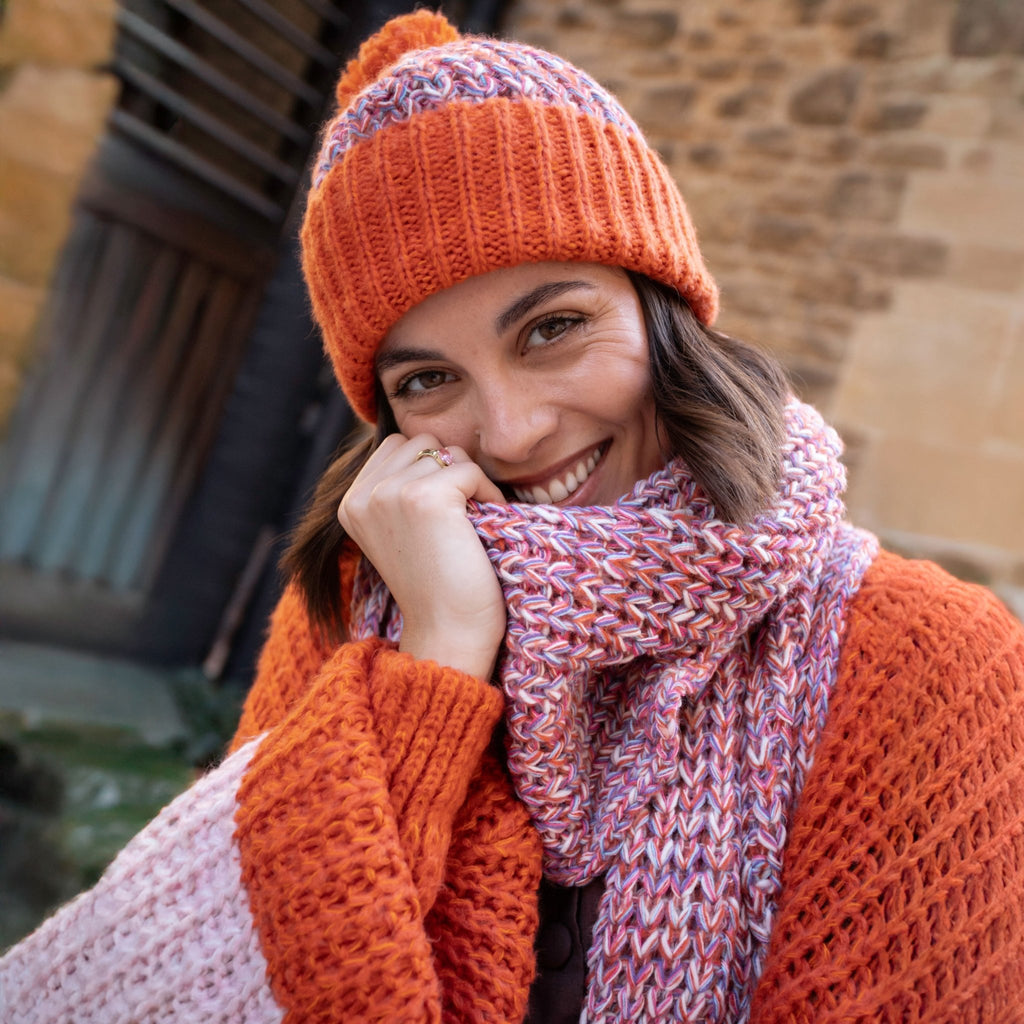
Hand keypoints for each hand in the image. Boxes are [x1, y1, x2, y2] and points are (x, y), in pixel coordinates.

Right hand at [338, 434, 506, 679]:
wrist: (448, 631)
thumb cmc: (437, 584)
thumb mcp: (401, 530)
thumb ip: (399, 488)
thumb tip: (435, 448)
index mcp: (351, 502)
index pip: (397, 445)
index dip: (430, 469)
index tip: (442, 513)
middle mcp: (363, 495)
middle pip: (421, 441)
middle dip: (448, 469)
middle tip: (460, 514)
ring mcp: (390, 494)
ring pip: (447, 451)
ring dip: (469, 480)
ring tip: (469, 522)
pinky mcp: (423, 498)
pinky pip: (469, 469)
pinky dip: (487, 493)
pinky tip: (481, 529)